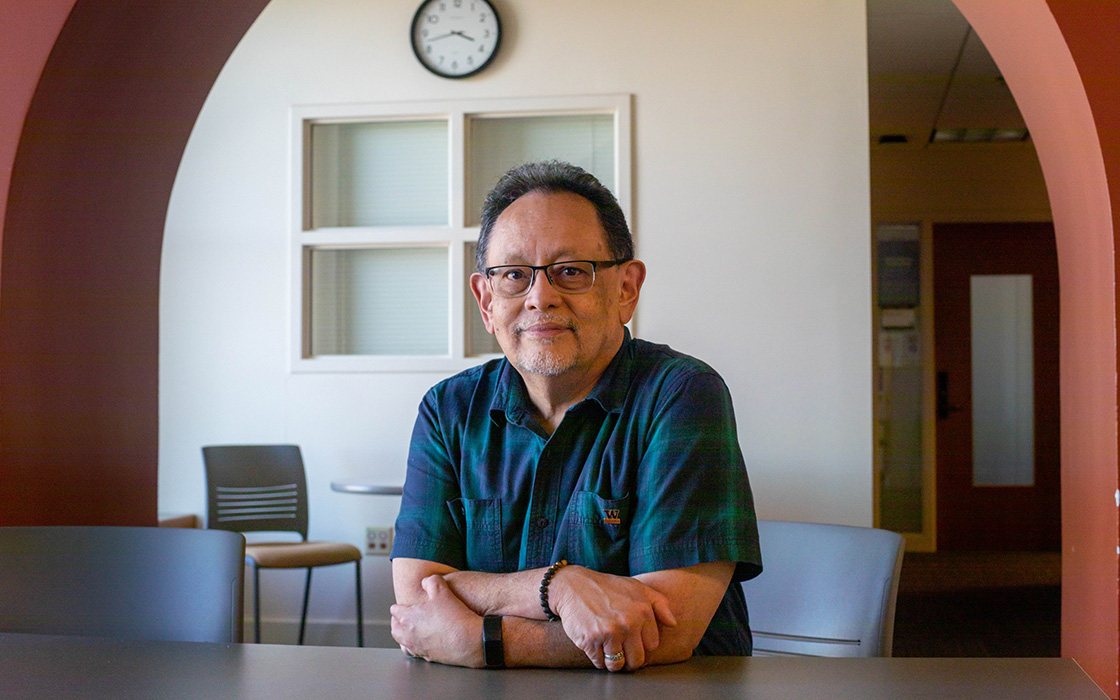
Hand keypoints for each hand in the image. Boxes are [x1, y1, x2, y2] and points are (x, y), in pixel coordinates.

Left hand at [390, 575, 483, 667]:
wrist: (467, 640)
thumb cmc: (454, 617)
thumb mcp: (442, 591)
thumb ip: (431, 581)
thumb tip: (425, 581)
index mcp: (408, 617)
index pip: (395, 610)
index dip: (399, 606)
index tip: (403, 605)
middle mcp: (408, 634)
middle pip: (395, 628)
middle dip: (397, 621)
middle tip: (401, 617)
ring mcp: (416, 647)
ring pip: (402, 642)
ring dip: (403, 635)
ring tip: (408, 631)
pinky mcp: (426, 657)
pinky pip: (413, 652)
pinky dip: (413, 647)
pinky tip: (421, 643)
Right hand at [549, 565, 676, 671]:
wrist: (573, 585)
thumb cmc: (607, 587)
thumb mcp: (637, 587)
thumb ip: (660, 604)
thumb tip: (673, 624)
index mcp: (643, 611)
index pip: (652, 646)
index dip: (642, 645)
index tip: (633, 640)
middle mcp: (629, 623)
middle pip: (637, 660)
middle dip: (630, 659)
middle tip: (621, 651)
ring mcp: (610, 632)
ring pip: (617, 665)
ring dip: (613, 662)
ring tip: (608, 650)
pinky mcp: (591, 640)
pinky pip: (599, 663)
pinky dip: (597, 659)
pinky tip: (595, 645)